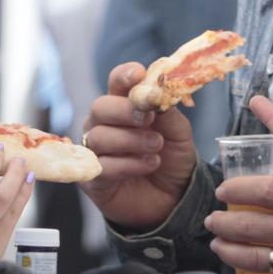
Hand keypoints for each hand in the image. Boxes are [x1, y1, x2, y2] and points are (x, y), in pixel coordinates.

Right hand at [78, 62, 197, 230]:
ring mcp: (95, 151)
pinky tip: (149, 164)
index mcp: (124, 105)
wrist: (174, 197)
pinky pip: (101, 166)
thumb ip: (167, 112)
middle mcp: (104, 124)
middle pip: (100, 107)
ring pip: (98, 137)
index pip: (117, 83)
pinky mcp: (93, 178)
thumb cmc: (172, 158)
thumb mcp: (179, 133)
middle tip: (148, 119)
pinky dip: (128, 164)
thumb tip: (156, 92)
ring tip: (157, 147)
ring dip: (131, 140)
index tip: (138, 75)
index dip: (124, 76)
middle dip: (124, 111)